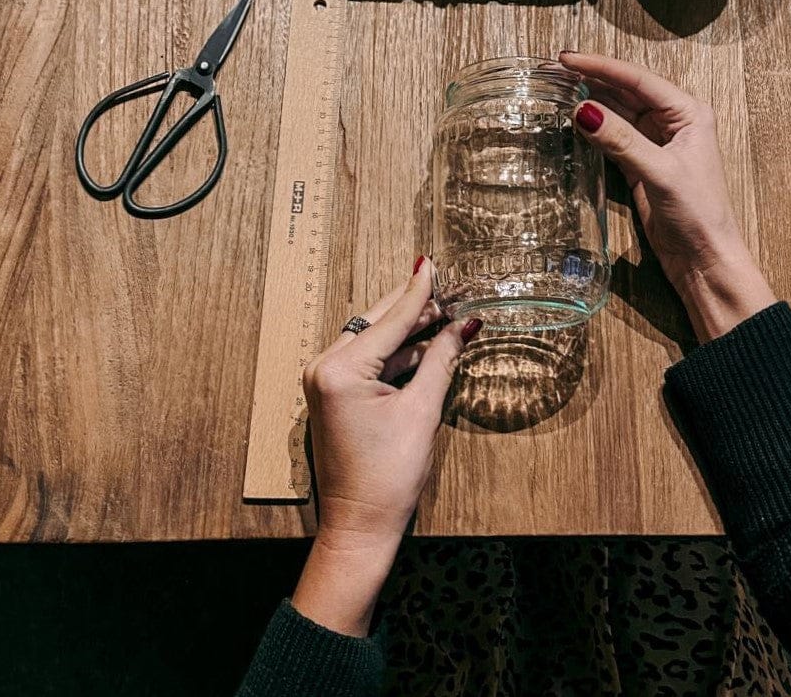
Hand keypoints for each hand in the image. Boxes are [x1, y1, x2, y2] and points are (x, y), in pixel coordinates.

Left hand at [291, 259, 481, 634]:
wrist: (359, 527)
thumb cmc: (388, 477)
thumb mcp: (422, 411)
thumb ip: (442, 359)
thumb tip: (466, 325)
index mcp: (341, 370)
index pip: (390, 320)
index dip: (419, 292)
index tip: (433, 263)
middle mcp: (325, 368)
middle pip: (377, 322)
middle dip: (414, 306)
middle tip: (447, 285)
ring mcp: (325, 381)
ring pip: (374, 339)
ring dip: (407, 328)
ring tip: (444, 312)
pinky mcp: (333, 394)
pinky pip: (368, 360)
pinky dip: (396, 352)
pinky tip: (425, 341)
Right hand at [559, 52, 774, 340]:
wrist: (705, 259)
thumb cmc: (698, 213)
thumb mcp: (660, 172)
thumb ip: (621, 140)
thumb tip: (582, 110)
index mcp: (687, 112)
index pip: (638, 79)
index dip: (601, 67)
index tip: (567, 59)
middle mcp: (672, 122)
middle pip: (626, 91)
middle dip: (591, 79)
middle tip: (554, 70)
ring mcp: (656, 143)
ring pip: (617, 113)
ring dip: (589, 102)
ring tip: (556, 88)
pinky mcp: (642, 164)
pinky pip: (613, 137)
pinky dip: (593, 129)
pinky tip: (572, 120)